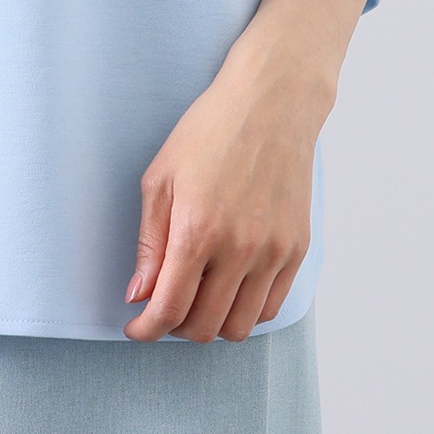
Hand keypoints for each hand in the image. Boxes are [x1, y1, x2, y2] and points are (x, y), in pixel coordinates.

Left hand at [122, 0, 377, 342]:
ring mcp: (273, 252)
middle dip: (175, 327)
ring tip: (197, 296)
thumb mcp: (160, 179)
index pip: (170, 309)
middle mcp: (239, 249)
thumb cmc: (208, 132)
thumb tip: (139, 295)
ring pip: (241, 326)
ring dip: (213, 323)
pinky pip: (271, 306)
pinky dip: (247, 309)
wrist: (270, 104)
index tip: (137, 329)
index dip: (147, 330)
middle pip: (204, 326)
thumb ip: (148, 244)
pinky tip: (229, 287)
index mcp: (197, 230)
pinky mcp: (297, 248)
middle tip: (163, 306)